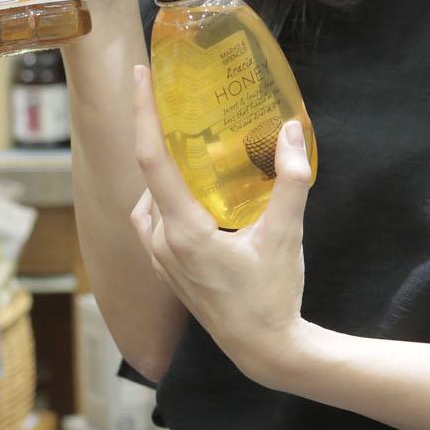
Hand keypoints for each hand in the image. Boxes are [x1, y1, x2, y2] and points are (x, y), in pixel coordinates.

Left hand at [129, 65, 312, 387]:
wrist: (265, 352)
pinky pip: (152, 228)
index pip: (152, 160)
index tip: (139, 77)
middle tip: (173, 112)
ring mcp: (162, 263)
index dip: (143, 114)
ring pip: (144, 207)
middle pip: (145, 179)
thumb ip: (290, 181)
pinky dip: (164, 205)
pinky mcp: (170, 275)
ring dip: (158, 179)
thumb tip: (291, 131)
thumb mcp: (286, 235)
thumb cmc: (273, 296)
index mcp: (183, 231)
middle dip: (153, 142)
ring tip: (187, 156)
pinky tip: (193, 201)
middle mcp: (163, 245)